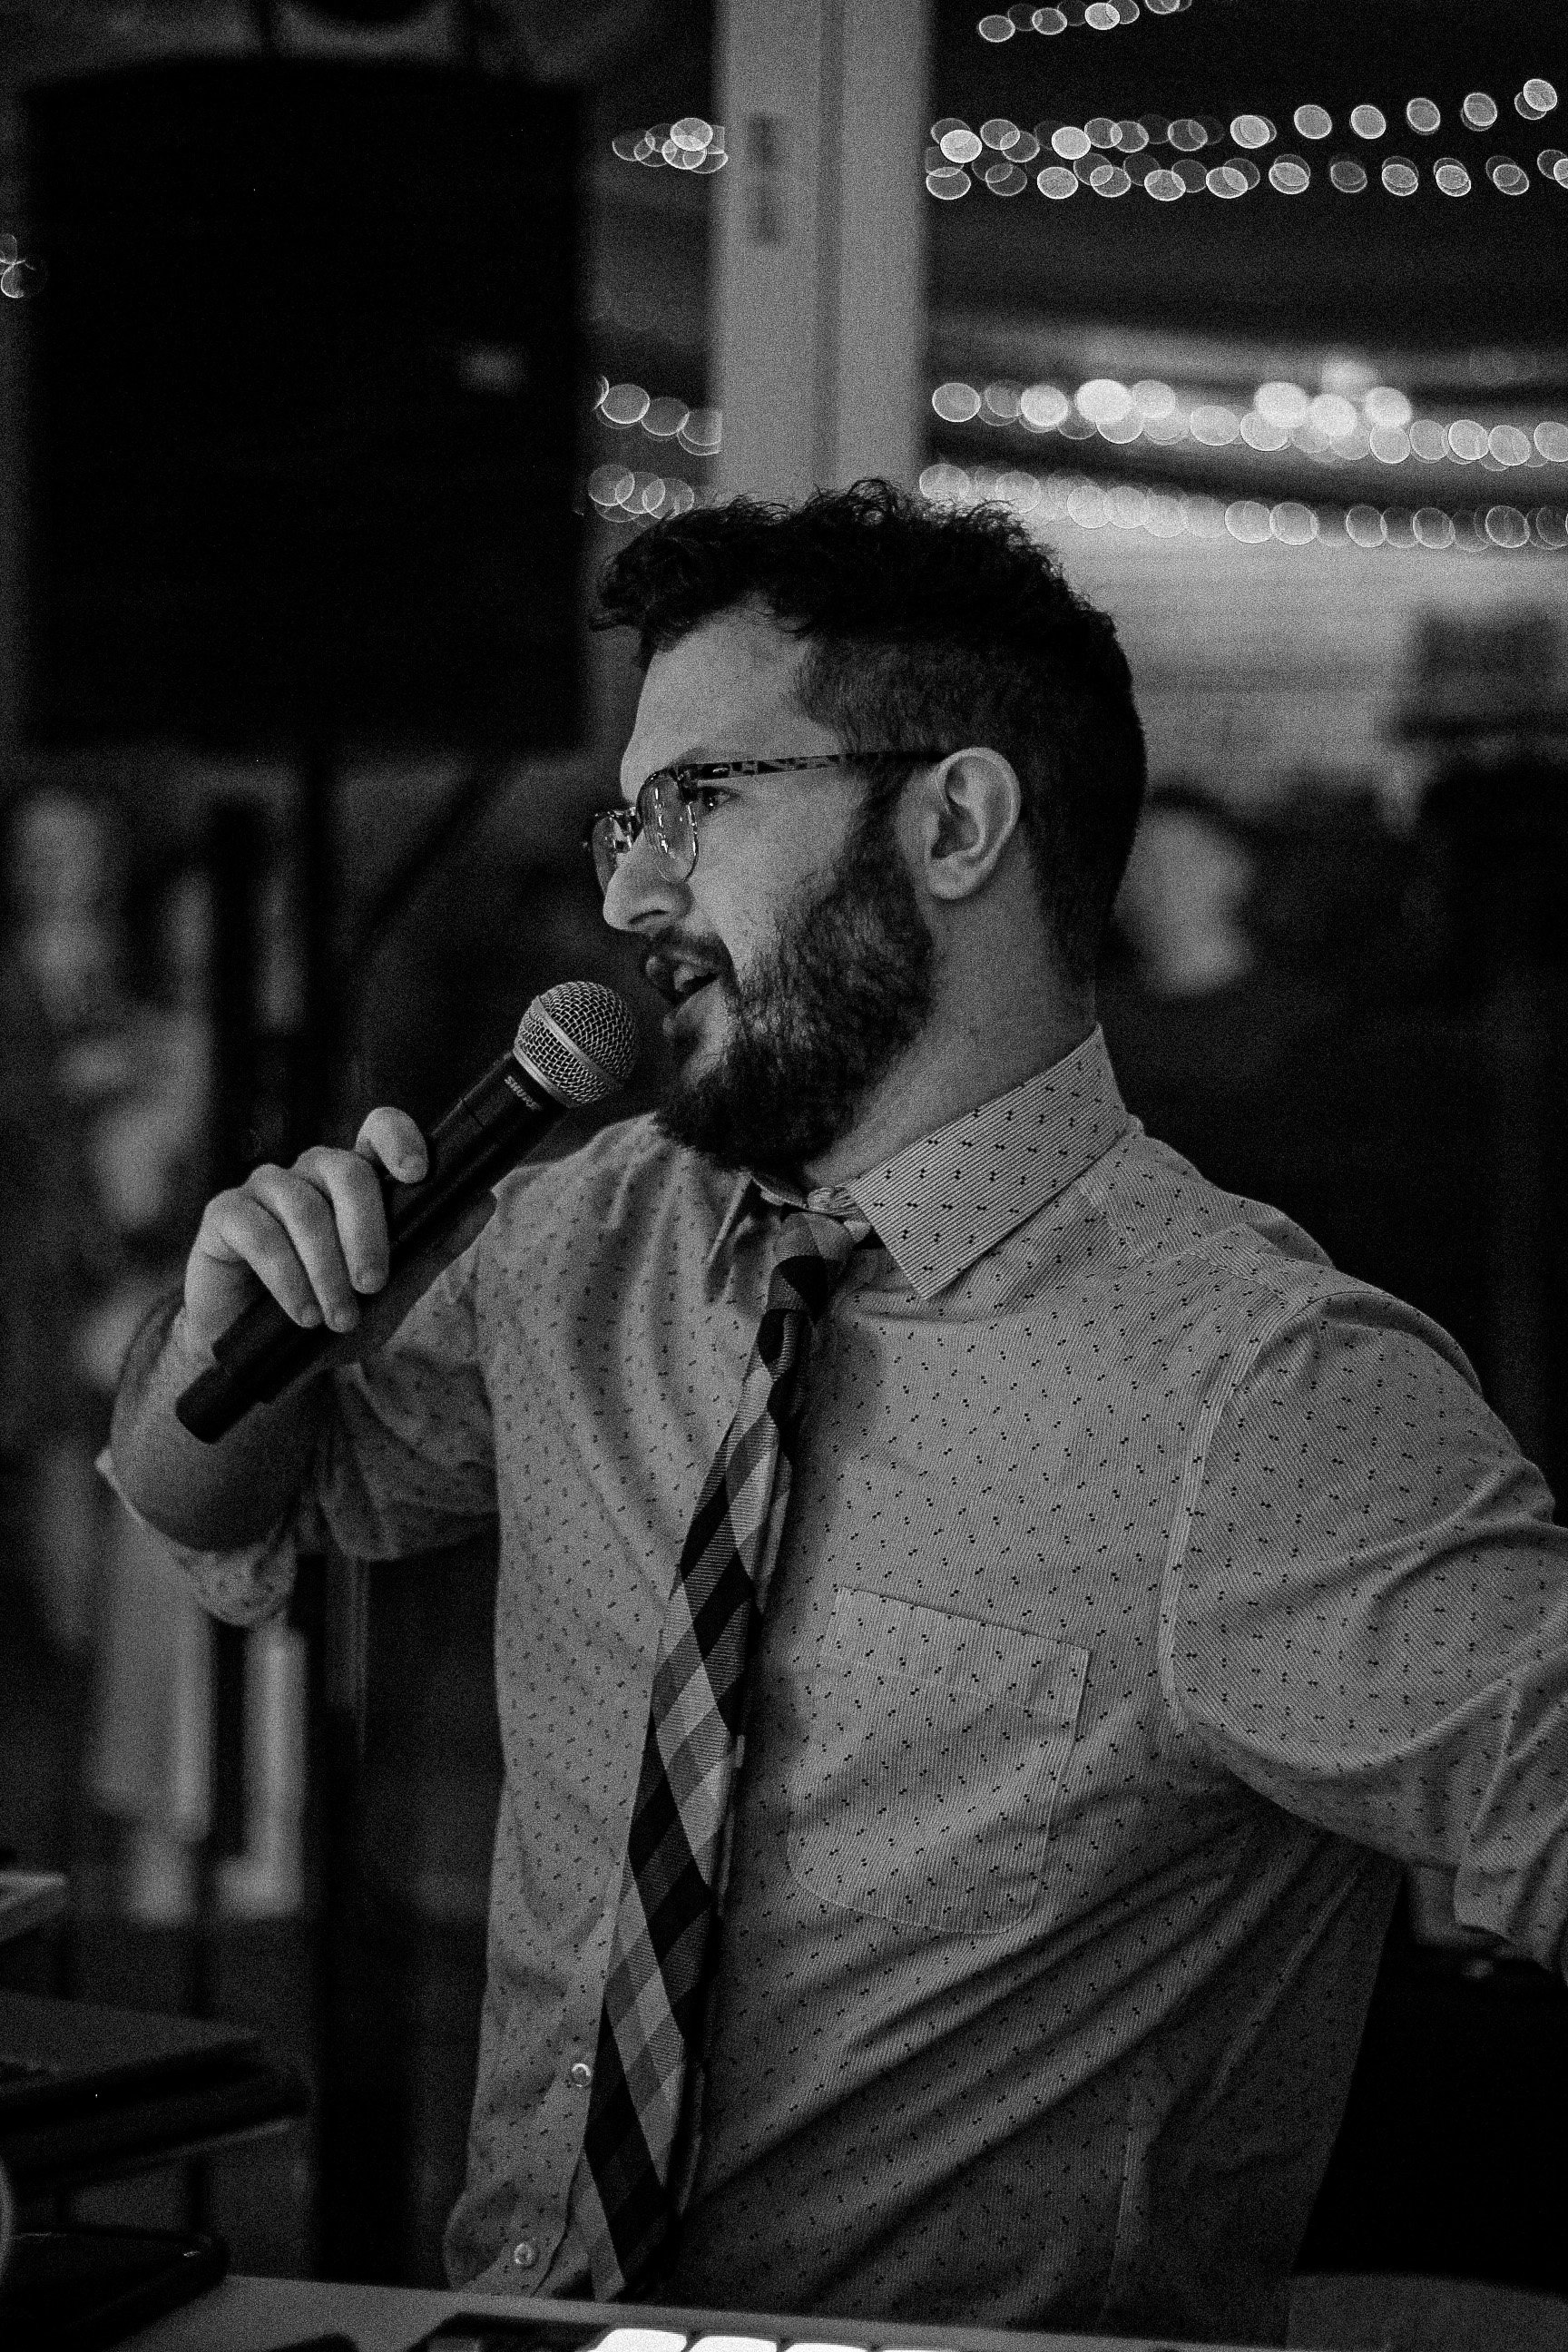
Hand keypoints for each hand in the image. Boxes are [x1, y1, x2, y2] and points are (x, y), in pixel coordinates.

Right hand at [182, 1109, 428, 1360]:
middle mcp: (309, 1174)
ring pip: (304, 1207)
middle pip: (345, 1169)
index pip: (378, 1128)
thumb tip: (484, 1199)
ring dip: (326, 1269)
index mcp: (354, 1180)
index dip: (398, 1138)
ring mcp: (264, 1190)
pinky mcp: (224, 1216)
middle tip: (373, 1286)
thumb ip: (435, 1244)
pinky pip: (260, 1232)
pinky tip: (302, 1314)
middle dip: (366, 1232)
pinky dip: (287, 1278)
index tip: (417, 1173)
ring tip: (337, 1318)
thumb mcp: (395, 1290)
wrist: (270, 1365)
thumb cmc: (334, 1318)